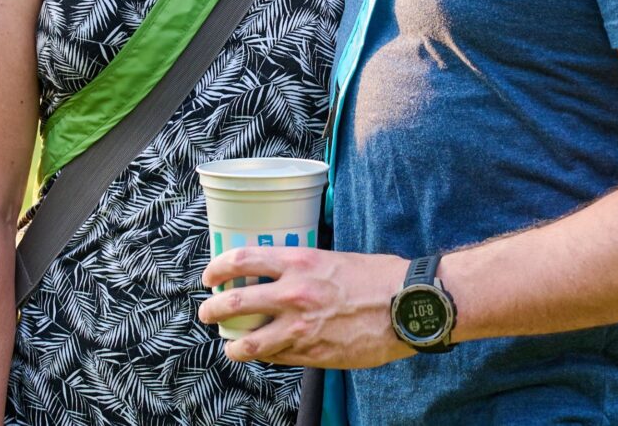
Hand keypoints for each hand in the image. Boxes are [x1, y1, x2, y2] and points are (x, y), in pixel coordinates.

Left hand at [197, 247, 412, 368]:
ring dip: (234, 345)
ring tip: (231, 346)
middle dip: (214, 310)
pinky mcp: (313, 355)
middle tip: (209, 313)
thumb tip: (282, 274)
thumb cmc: (378, 278)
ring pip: (249, 342)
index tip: (211, 277)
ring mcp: (301, 329)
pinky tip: (263, 355)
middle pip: (235, 303)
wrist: (408, 305)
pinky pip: (277, 358)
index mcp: (299, 262)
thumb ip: (304, 268)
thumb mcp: (334, 259)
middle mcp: (293, 294)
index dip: (219, 269)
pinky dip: (265, 357)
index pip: (242, 260)